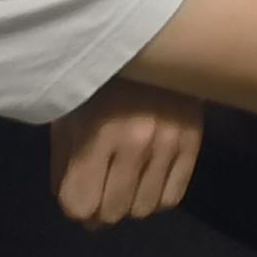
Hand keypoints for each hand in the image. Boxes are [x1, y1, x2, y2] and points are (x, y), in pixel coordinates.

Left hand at [47, 82, 202, 225]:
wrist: (156, 44)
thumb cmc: (102, 80)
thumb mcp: (69, 115)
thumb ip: (64, 163)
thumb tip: (73, 205)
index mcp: (97, 133)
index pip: (80, 203)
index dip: (74, 205)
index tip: (76, 192)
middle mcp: (136, 143)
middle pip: (112, 212)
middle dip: (99, 211)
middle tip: (99, 192)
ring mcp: (168, 144)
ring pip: (143, 210)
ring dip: (128, 205)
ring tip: (124, 185)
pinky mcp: (193, 143)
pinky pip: (172, 198)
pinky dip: (155, 199)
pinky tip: (146, 182)